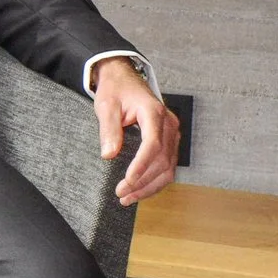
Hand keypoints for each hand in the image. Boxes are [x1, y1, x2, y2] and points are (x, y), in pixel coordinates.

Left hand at [94, 58, 176, 205]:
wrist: (125, 79)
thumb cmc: (116, 91)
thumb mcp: (106, 106)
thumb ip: (108, 130)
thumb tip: (109, 155)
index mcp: (153, 112)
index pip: (152, 144)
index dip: (141, 165)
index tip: (128, 180)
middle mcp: (168, 124)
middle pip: (162, 160)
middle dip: (142, 181)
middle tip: (121, 194)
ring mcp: (172, 133)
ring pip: (168, 167)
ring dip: (150, 186)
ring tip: (128, 198)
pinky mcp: (170, 140)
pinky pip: (168, 165)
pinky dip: (155, 180)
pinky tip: (140, 190)